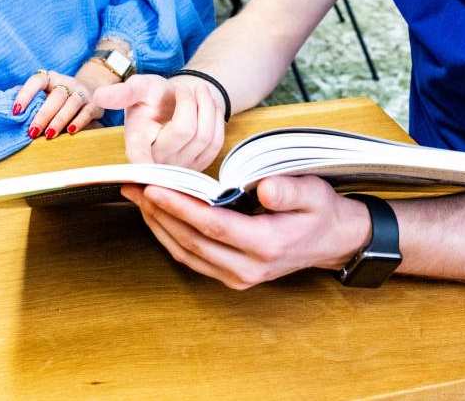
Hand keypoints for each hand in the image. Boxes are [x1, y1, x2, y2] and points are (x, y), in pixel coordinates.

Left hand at [11, 69, 103, 139]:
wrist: (90, 90)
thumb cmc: (58, 98)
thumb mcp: (45, 94)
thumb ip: (30, 101)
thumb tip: (5, 112)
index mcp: (51, 78)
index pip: (37, 80)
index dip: (26, 94)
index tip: (15, 112)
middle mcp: (67, 83)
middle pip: (56, 96)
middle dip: (43, 115)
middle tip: (32, 132)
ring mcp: (82, 92)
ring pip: (71, 103)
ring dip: (59, 120)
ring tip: (49, 135)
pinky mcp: (94, 104)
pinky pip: (87, 112)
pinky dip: (79, 121)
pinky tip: (70, 131)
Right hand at [93, 73, 225, 170]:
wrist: (174, 103)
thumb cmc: (154, 96)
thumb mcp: (139, 88)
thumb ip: (123, 93)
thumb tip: (98, 96)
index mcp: (137, 145)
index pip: (142, 160)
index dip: (146, 168)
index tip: (147, 172)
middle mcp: (158, 162)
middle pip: (186, 131)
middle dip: (190, 101)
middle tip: (186, 86)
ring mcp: (180, 167)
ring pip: (205, 135)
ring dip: (206, 105)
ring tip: (198, 90)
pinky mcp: (200, 165)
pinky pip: (216, 142)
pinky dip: (215, 118)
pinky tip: (207, 106)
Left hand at [121, 176, 370, 289]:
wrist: (332, 240)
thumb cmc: (320, 210)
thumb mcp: (313, 193)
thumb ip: (289, 191)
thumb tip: (265, 189)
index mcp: (266, 245)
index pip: (213, 226)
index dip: (180, 208)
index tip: (154, 189)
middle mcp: (248, 268)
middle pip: (192, 242)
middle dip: (158, 213)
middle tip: (132, 187)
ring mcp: (238, 277)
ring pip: (187, 253)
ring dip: (158, 225)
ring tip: (136, 197)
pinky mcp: (231, 276)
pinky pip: (193, 258)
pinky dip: (170, 237)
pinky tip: (157, 215)